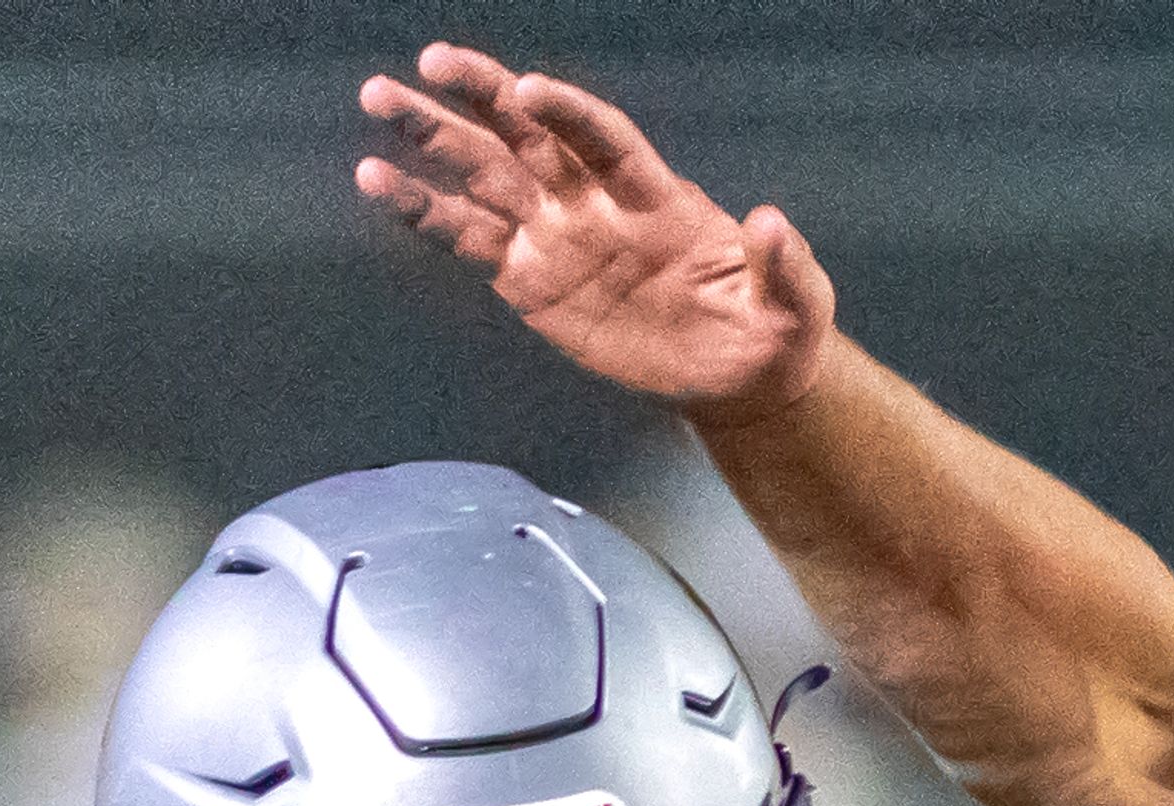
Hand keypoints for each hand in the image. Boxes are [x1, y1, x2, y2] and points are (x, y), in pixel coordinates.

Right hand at [358, 45, 836, 422]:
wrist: (736, 374)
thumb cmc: (769, 327)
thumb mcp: (796, 303)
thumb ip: (783, 264)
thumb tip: (769, 222)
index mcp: (654, 196)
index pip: (603, 139)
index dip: (567, 112)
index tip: (527, 90)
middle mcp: (594, 202)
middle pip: (530, 137)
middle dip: (481, 99)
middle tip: (428, 64)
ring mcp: (556, 235)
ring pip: (487, 173)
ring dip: (434, 138)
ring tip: (379, 101)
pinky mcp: (529, 278)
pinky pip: (469, 237)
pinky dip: (424, 211)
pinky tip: (378, 180)